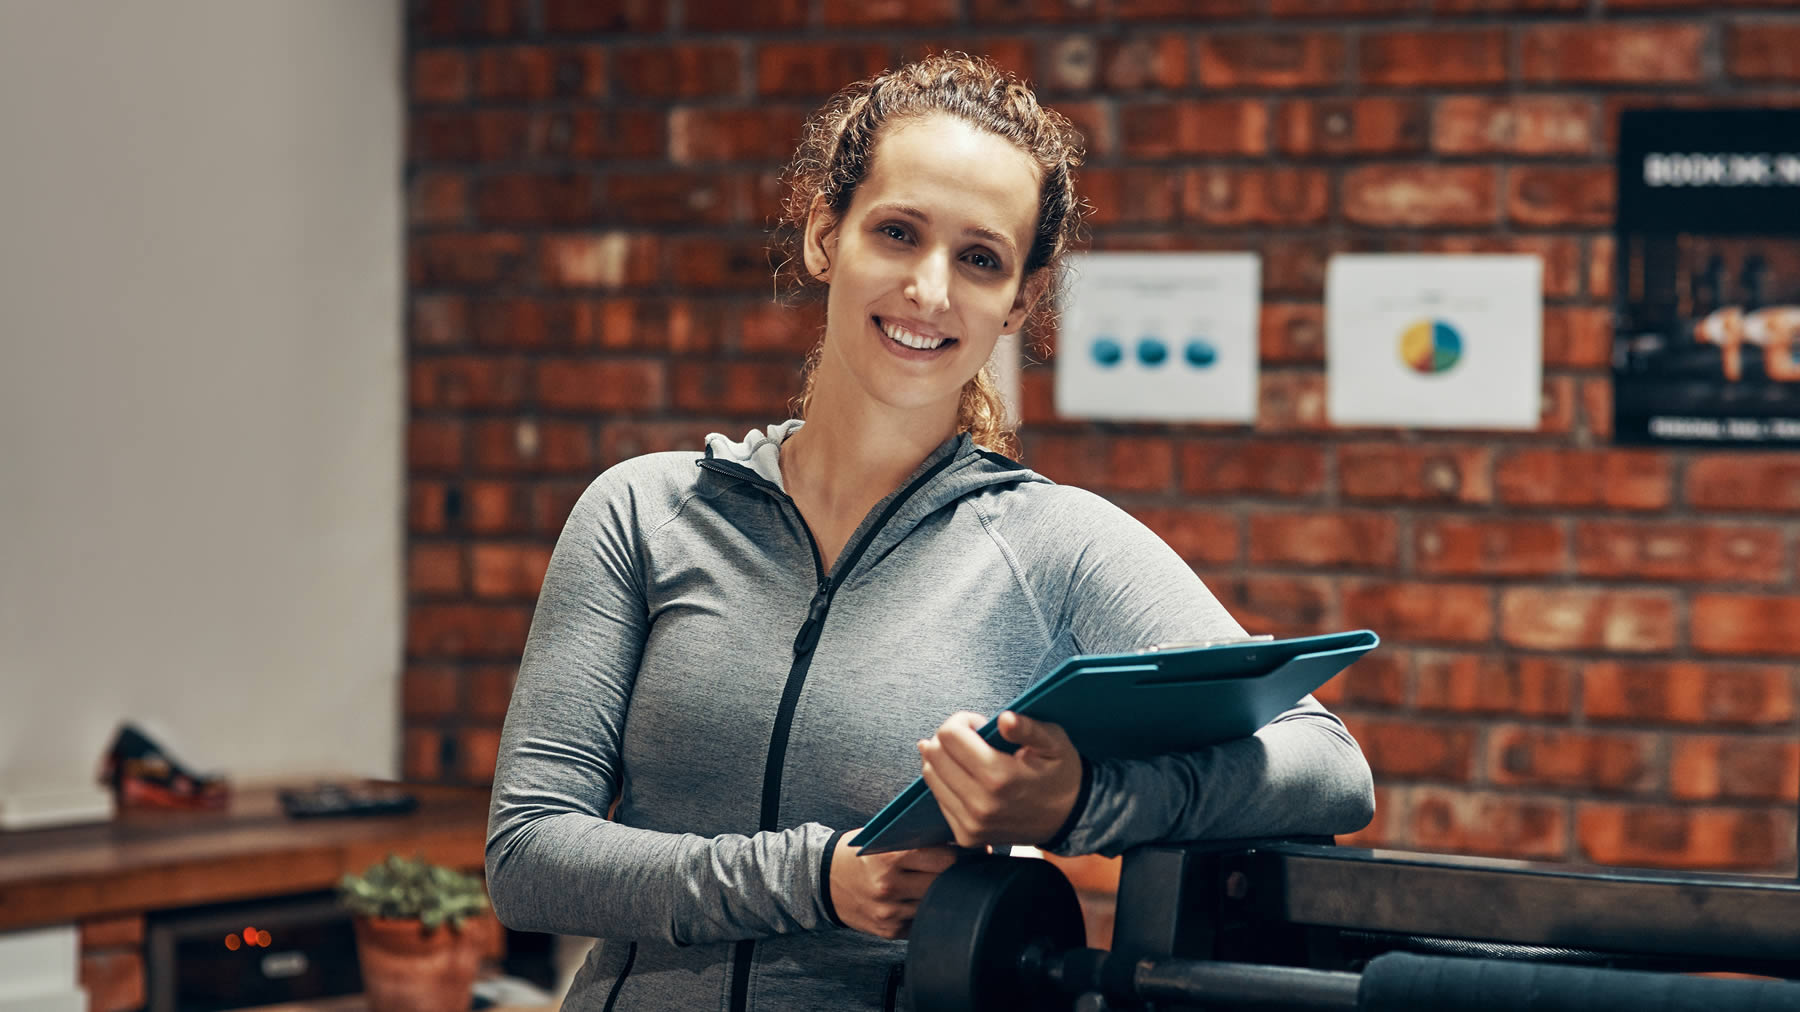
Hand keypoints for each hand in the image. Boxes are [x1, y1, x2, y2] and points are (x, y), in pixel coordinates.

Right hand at [826, 832, 959, 939]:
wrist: (822, 882)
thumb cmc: (857, 854)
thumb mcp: (880, 839)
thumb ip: (914, 840)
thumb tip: (956, 840)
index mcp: (888, 859)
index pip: (944, 858)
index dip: (961, 853)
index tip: (971, 850)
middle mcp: (889, 887)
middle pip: (944, 882)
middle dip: (955, 873)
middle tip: (963, 865)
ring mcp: (889, 913)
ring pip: (935, 903)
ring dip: (940, 892)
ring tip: (941, 881)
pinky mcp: (889, 931)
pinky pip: (921, 920)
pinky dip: (924, 909)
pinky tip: (918, 898)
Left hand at [917, 711, 1082, 848]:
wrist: (1069, 818)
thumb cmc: (1060, 773)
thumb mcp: (1054, 743)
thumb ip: (1028, 728)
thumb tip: (1004, 718)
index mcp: (999, 778)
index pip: (949, 735)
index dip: (961, 721)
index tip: (980, 724)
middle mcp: (980, 805)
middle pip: (934, 754)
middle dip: (949, 737)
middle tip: (975, 739)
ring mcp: (971, 824)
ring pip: (931, 776)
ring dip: (944, 759)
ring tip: (972, 758)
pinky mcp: (966, 836)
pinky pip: (939, 798)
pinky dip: (947, 781)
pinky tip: (969, 777)